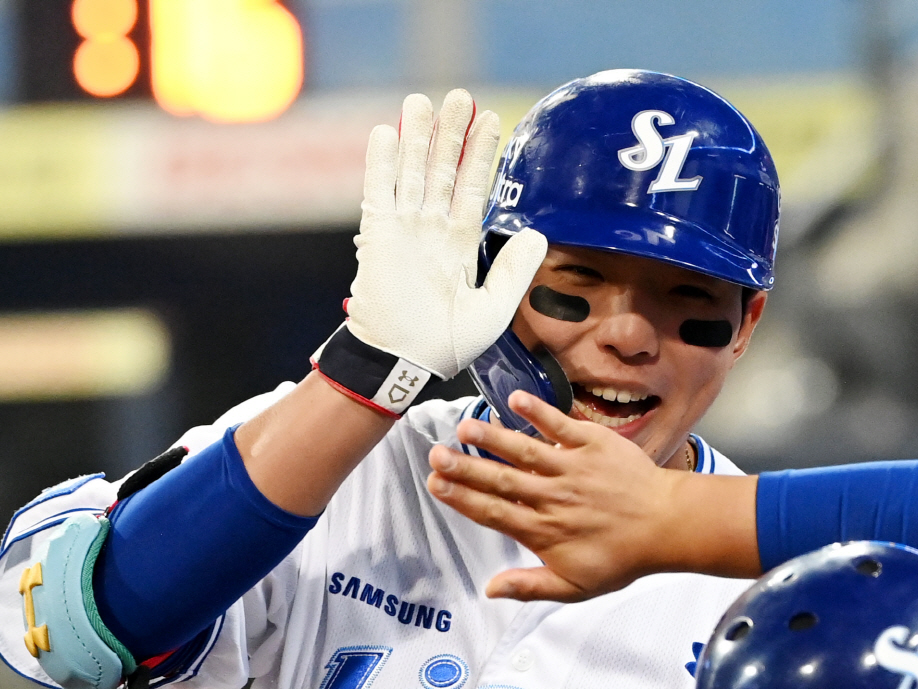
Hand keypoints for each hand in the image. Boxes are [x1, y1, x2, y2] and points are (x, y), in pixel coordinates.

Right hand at [346, 91, 546, 378]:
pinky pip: (379, 191)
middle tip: (461, 98)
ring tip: (424, 101)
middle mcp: (432, 231)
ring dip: (417, 137)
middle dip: (452, 135)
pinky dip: (382, 162)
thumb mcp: (493, 309)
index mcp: (460, 245)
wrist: (404, 361)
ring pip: (412, 173)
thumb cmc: (447, 344)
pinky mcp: (378, 236)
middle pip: (443, 171)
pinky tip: (386, 132)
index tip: (492, 121)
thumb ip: (513, 271)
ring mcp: (404, 230)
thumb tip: (539, 234)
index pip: (473, 189)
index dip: (482, 156)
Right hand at [426, 392, 760, 601]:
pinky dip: (538, 411)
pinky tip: (514, 398)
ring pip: (524, 450)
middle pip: (500, 480)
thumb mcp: (575, 586)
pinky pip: (560, 424)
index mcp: (543, 530)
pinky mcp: (593, 444)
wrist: (666, 526)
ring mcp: (572, 467)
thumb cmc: (621, 558)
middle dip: (464, 467)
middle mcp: (552, 497)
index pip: (493, 513)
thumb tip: (491, 590)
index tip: (437, 485)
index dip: (462, 499)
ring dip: (491, 438)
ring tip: (463, 428)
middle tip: (435, 455)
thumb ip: (529, 586)